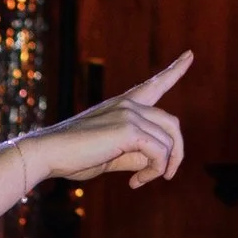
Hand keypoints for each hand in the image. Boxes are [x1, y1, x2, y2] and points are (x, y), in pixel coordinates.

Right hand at [34, 52, 190, 189]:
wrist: (47, 153)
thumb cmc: (72, 157)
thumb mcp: (110, 155)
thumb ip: (135, 154)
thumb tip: (156, 163)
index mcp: (123, 105)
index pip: (155, 84)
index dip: (175, 70)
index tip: (190, 54)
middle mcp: (129, 104)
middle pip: (172, 124)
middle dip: (176, 153)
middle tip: (165, 176)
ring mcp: (130, 114)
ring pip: (168, 143)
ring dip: (161, 167)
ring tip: (139, 181)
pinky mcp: (129, 130)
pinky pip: (159, 153)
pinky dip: (154, 170)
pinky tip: (135, 182)